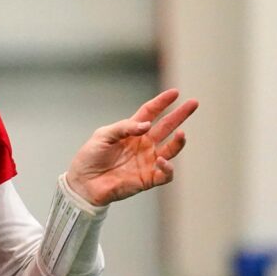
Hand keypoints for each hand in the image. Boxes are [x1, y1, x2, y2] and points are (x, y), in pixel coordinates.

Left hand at [65, 89, 197, 206]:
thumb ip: (124, 128)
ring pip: (171, 149)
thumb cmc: (90, 157)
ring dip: (178, 142)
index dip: (162, 102)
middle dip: (180, 115)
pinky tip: (162, 160)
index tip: (175, 93)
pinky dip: (167, 168)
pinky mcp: (147, 179)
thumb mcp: (103, 136)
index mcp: (132, 131)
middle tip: (193, 103)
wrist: (83, 182)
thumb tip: (147, 125)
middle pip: (166, 127)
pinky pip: (164, 174)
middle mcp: (143, 144)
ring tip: (181, 133)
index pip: (150, 113)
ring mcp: (147, 161)